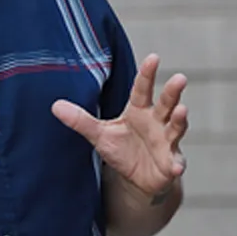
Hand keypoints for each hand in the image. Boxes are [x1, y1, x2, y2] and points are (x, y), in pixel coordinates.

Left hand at [52, 53, 188, 199]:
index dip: (147, 74)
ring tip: (181, 112)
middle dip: (173, 91)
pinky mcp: (171, 163)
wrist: (138, 178)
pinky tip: (176, 167)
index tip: (153, 57)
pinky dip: (177, 164)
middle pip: (166, 103)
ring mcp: (167, 141)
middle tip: (179, 78)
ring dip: (180, 120)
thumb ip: (81, 120)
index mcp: (139, 110)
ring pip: (176, 127)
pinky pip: (176, 162)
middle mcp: (157, 121)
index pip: (142, 89)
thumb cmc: (122, 149)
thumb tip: (55, 105)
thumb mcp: (99, 134)